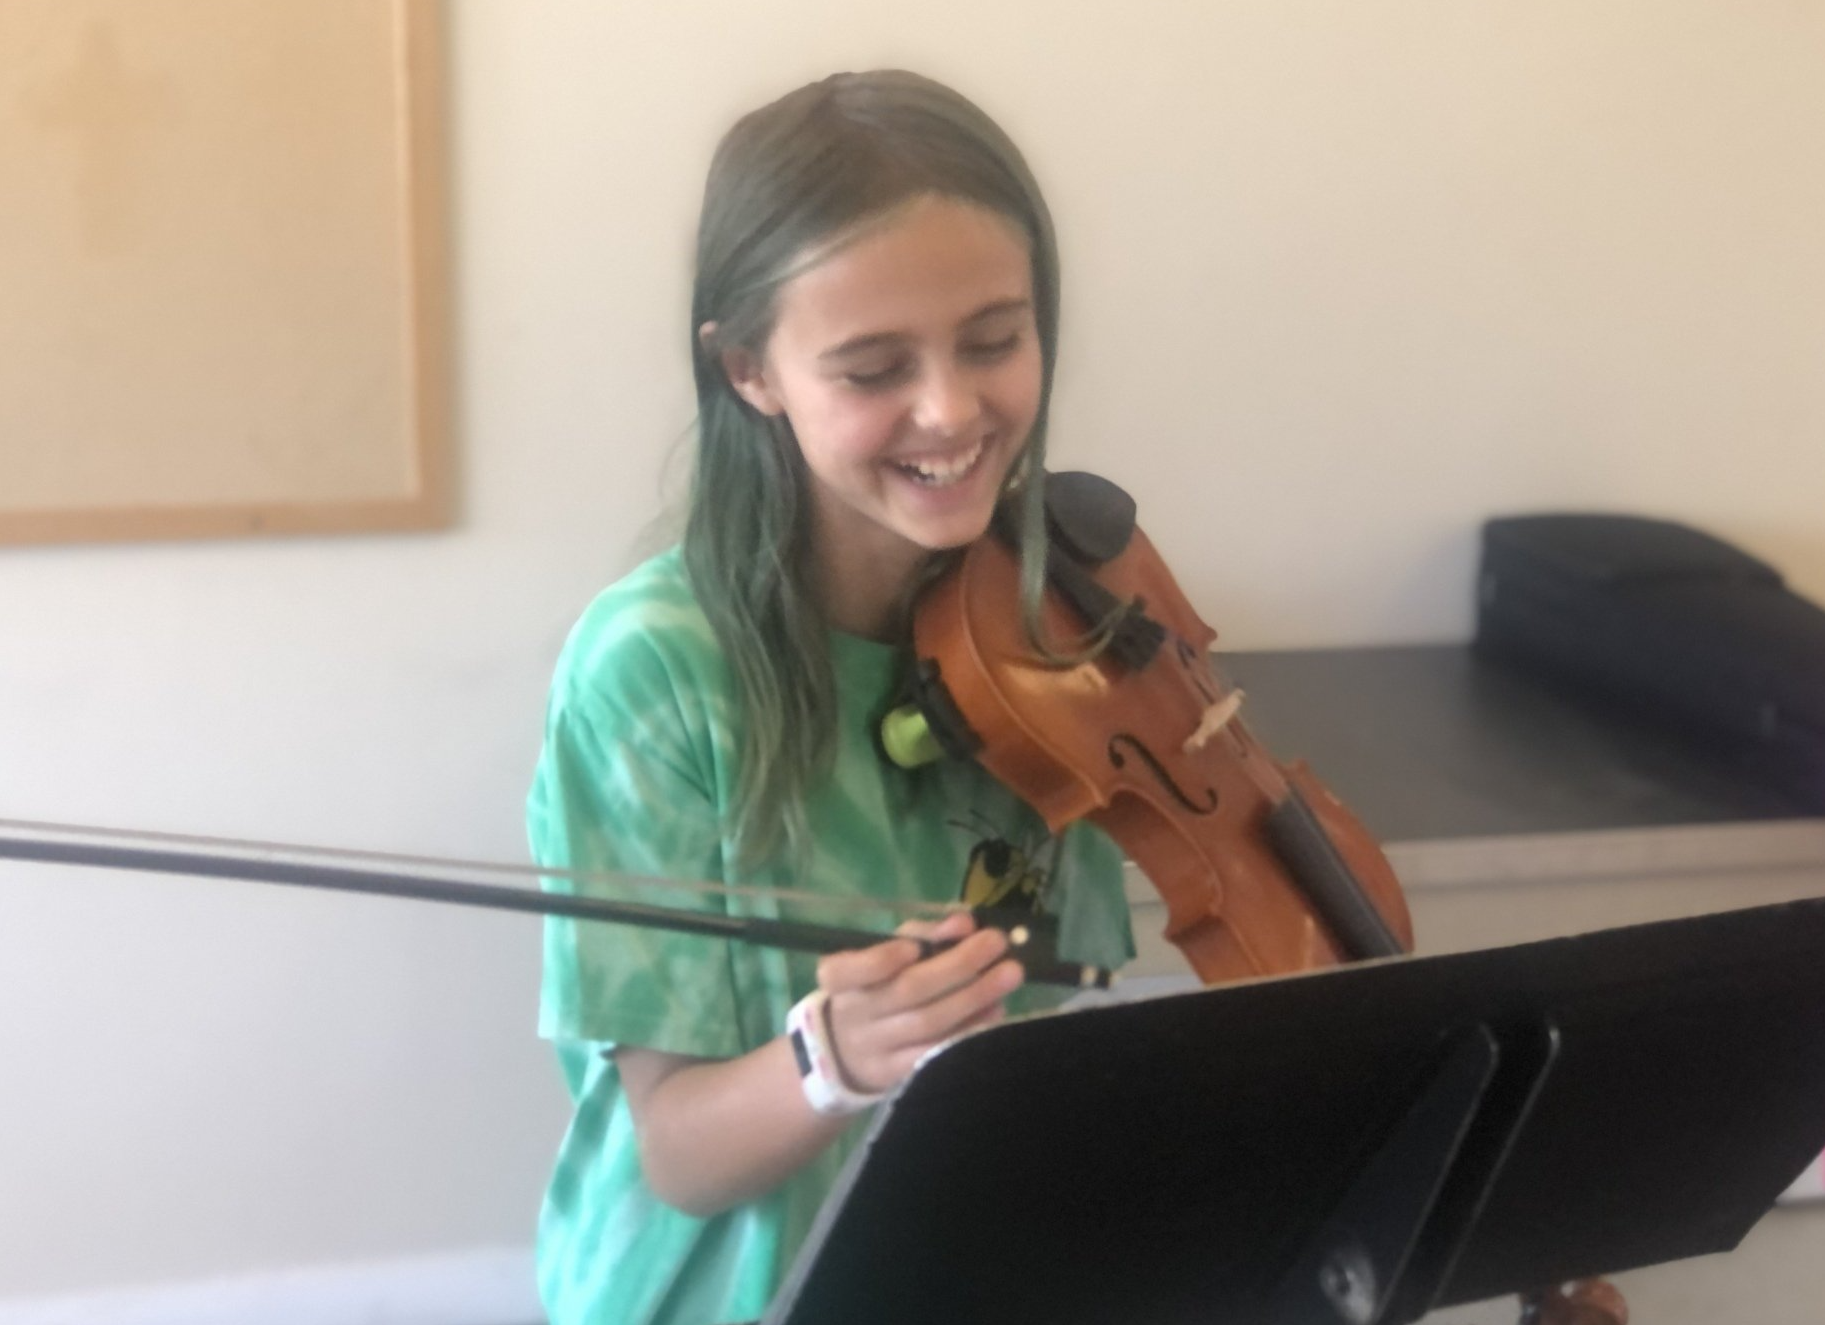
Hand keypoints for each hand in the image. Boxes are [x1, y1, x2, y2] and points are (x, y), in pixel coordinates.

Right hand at [815, 911, 1023, 1094]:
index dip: (879, 961)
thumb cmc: (877, 987)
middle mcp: (855, 1015)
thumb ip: (923, 934)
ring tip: (1010, 973)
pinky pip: (939, 1053)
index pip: (846, 972)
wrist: (850, 1051)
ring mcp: (877, 1050)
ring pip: (929, 1024)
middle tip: (996, 942)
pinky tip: (996, 1011)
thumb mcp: (887, 952)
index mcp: (840, 979)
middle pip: (907, 991)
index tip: (912, 947)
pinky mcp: (900, 1077)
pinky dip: (969, 1030)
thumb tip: (964, 923)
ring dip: (974, 997)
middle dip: (957, 965)